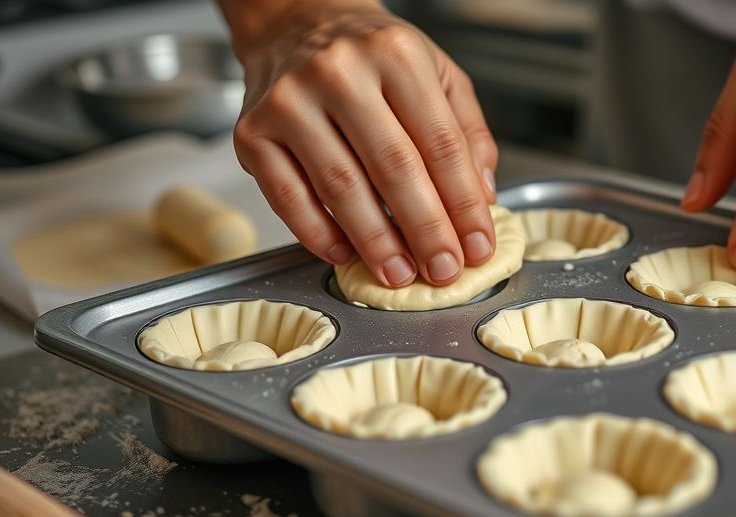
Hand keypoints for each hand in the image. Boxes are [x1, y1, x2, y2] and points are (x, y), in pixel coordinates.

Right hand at [220, 0, 497, 286]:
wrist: (297, 23)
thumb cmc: (372, 55)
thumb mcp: (437, 73)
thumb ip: (467, 132)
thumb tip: (482, 196)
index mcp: (396, 54)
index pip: (441, 143)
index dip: (464, 204)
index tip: (476, 245)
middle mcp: (340, 72)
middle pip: (394, 168)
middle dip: (426, 231)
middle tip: (444, 269)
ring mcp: (290, 102)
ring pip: (341, 187)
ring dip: (376, 242)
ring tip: (400, 272)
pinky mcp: (253, 133)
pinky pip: (288, 197)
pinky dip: (318, 234)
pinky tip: (345, 253)